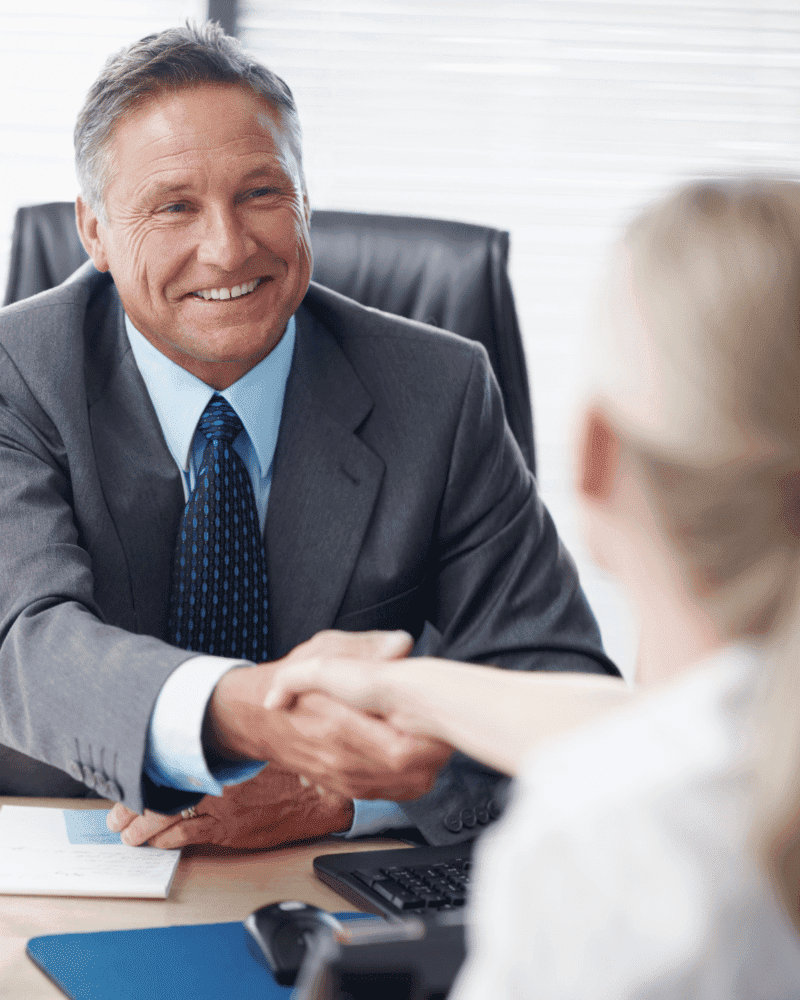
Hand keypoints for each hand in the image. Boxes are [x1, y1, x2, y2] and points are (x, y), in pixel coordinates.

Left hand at [107, 764, 354, 849]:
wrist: (316, 796)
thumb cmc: (289, 770)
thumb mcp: (255, 746)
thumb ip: (227, 743)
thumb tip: (201, 734)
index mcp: (220, 756)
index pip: (169, 762)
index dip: (144, 772)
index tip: (128, 776)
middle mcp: (215, 780)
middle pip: (161, 791)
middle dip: (133, 806)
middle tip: (115, 815)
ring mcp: (219, 806)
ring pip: (167, 817)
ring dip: (142, 828)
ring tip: (128, 835)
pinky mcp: (227, 830)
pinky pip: (187, 836)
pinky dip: (166, 841)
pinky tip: (157, 844)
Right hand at [208, 629, 450, 800]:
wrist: (258, 719)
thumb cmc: (294, 682)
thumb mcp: (324, 650)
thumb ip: (364, 648)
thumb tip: (401, 644)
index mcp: (339, 723)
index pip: (399, 749)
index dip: (430, 739)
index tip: (440, 716)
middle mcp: (342, 759)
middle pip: (411, 772)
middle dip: (438, 750)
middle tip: (444, 722)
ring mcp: (345, 779)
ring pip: (407, 787)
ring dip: (430, 763)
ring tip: (430, 734)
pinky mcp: (347, 788)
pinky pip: (393, 793)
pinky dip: (413, 776)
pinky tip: (414, 752)